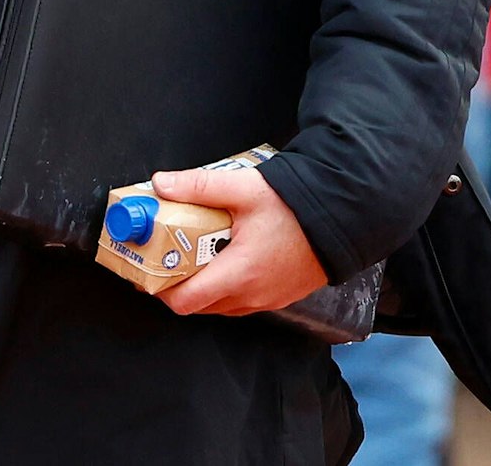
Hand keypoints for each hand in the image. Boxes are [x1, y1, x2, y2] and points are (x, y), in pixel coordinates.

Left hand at [149, 165, 327, 317]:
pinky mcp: (281, 296)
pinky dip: (226, 287)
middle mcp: (252, 295)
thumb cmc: (295, 205)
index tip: (148, 268)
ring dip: (203, 286)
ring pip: (222, 305)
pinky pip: (243, 301)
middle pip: (200, 305)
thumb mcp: (242, 188)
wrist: (343, 214)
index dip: (160, 288)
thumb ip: (197, 187)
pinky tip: (225, 257)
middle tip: (166, 256)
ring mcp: (268, 299)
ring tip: (194, 254)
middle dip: (178, 284)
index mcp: (238, 274)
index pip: (185, 301)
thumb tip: (161, 184)